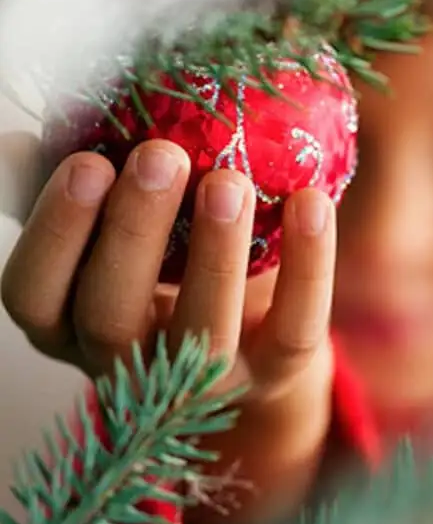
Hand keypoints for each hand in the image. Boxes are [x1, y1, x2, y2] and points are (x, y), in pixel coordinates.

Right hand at [1, 138, 337, 523]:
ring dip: (215, 251)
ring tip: (230, 180)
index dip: (54, 233)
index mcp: (70, 325)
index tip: (86, 161)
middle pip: (111, 313)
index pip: (34, 293)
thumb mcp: (118, 236)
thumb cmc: (170, 266)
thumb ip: (82, 196)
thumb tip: (18, 143)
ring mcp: (203, 381)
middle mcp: (128, 364)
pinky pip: (293, 328)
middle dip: (134, 230)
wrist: (256, 338)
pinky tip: (311, 201)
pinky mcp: (274, 375)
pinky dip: (308, 265)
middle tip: (160, 155)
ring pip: (202, 329)